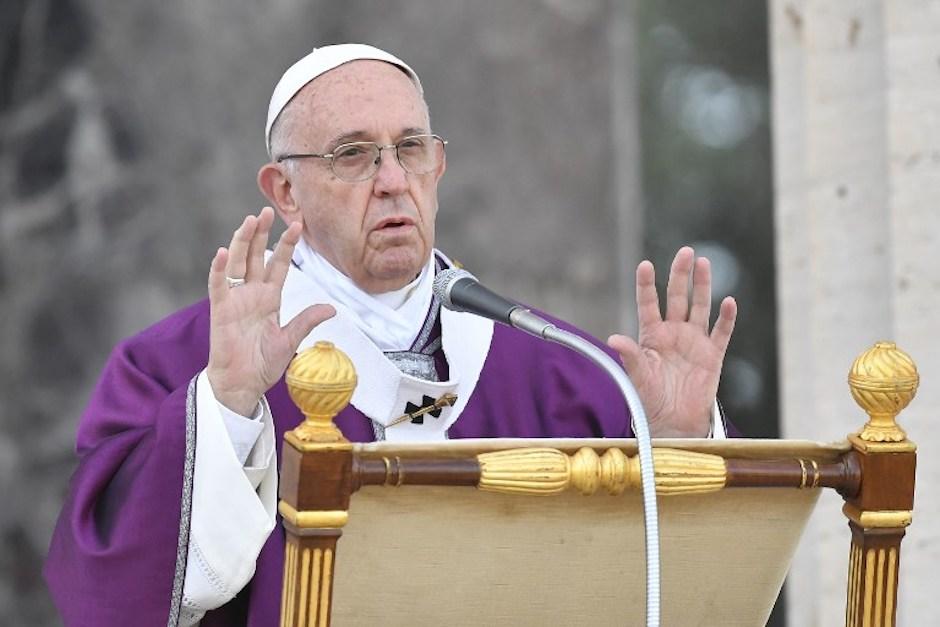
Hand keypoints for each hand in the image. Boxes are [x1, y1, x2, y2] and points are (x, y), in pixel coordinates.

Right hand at [207, 207, 334, 415]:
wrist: (243, 385)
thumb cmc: (262, 363)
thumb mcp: (290, 340)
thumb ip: (306, 320)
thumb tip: (332, 307)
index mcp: (269, 298)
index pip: (279, 265)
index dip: (286, 245)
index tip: (297, 225)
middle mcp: (252, 294)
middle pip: (256, 256)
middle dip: (262, 233)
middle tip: (268, 210)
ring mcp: (235, 300)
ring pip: (237, 264)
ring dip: (242, 242)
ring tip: (249, 220)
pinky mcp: (221, 311)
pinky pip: (219, 286)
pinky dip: (220, 269)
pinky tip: (223, 252)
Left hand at [607, 246, 736, 436]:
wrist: (674, 422)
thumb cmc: (650, 399)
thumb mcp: (637, 377)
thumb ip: (629, 356)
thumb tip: (614, 339)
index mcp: (651, 335)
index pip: (648, 304)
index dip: (647, 285)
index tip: (645, 265)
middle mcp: (673, 333)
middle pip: (677, 297)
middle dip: (680, 275)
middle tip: (685, 252)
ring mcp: (694, 341)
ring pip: (700, 307)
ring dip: (703, 286)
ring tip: (704, 263)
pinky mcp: (713, 354)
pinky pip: (721, 332)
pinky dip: (726, 317)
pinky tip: (729, 301)